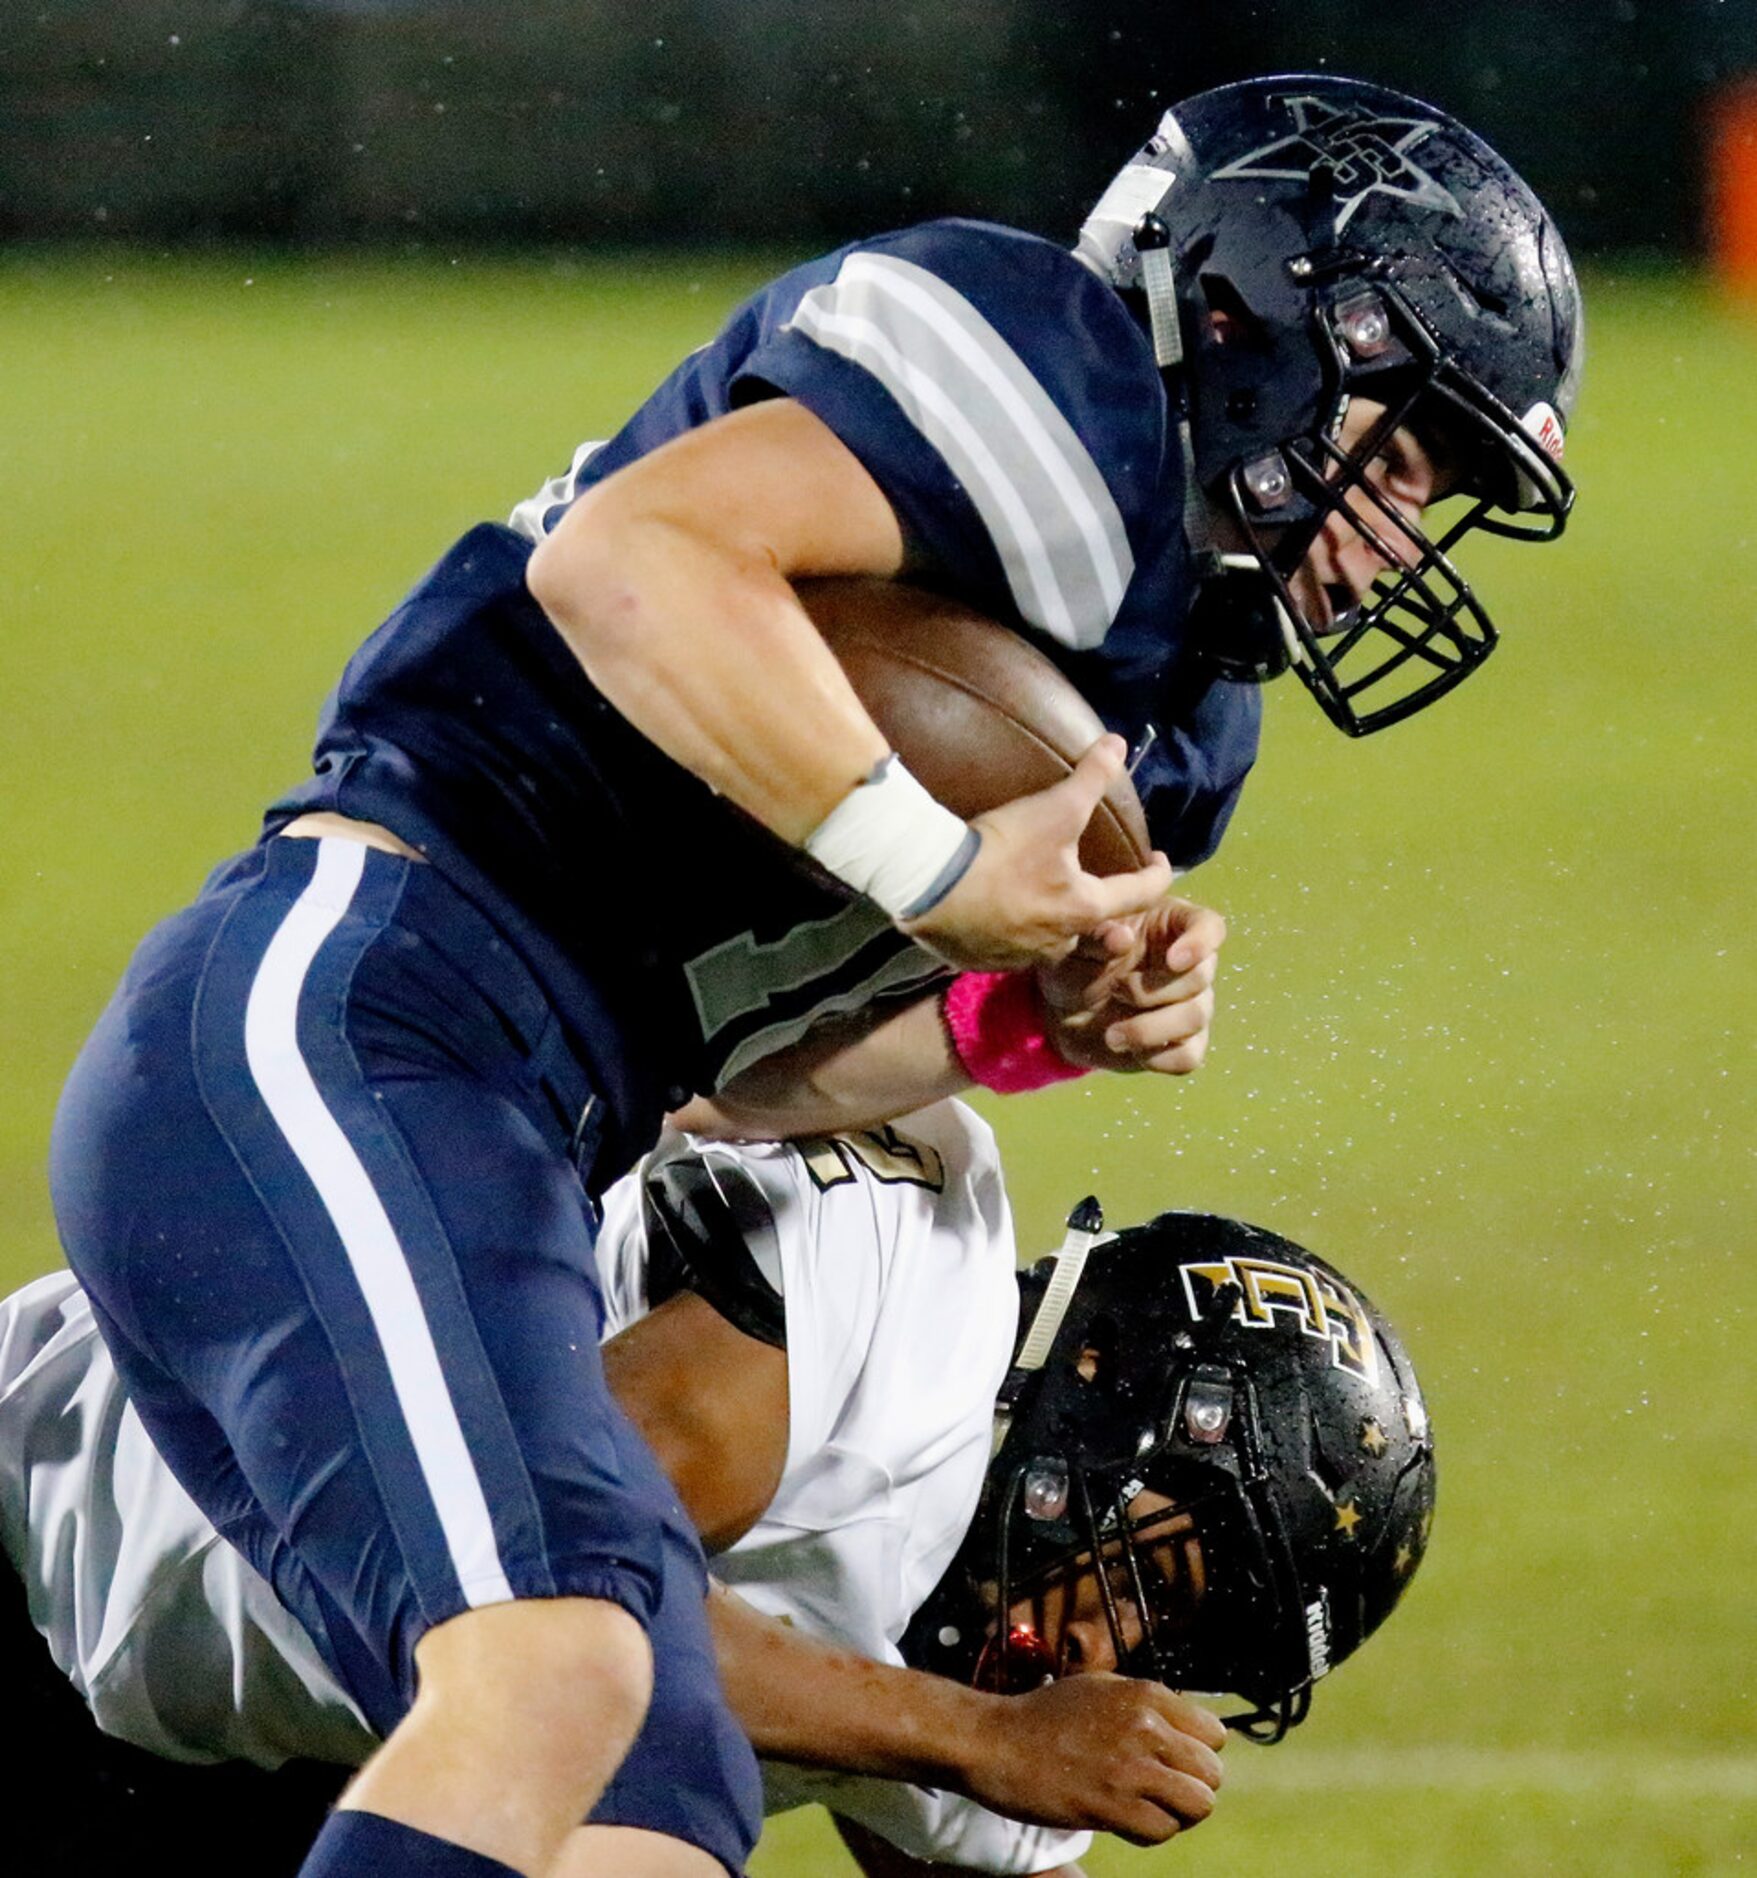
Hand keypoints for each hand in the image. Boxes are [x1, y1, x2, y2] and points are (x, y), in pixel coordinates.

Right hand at [901, 737, 1173, 971]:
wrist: (930, 886)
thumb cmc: (1002, 849)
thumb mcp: (1053, 808)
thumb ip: (1091, 778)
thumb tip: (1119, 744)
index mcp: (1086, 907)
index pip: (1143, 894)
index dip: (1158, 873)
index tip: (1157, 861)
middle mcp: (1062, 942)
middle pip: (1096, 923)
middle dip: (1098, 902)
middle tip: (1089, 879)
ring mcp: (1022, 957)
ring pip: (1052, 941)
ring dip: (1054, 921)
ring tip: (1043, 895)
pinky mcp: (986, 961)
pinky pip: (1010, 949)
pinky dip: (1012, 931)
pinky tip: (998, 910)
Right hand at [958, 1676, 1223, 1842]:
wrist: (996, 1741)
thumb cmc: (1043, 1715)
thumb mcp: (1100, 1688)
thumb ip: (1144, 1704)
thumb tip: (1182, 1728)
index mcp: (1146, 1695)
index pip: (1215, 1733)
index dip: (1199, 1752)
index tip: (1176, 1761)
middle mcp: (1146, 1728)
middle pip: (1212, 1773)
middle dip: (1193, 1785)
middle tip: (1164, 1789)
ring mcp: (1130, 1768)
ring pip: (1198, 1805)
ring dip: (1178, 1812)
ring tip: (1150, 1807)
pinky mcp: (1112, 1806)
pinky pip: (1163, 1831)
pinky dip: (1151, 1831)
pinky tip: (1127, 1819)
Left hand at [1036, 895, 1225, 1074]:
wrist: (1062, 1008)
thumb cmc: (1075, 960)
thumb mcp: (1075, 943)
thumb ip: (1097, 937)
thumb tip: (1122, 937)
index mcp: (1170, 926)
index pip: (1209, 927)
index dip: (1200, 943)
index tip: (1173, 960)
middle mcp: (1190, 965)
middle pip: (1200, 977)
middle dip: (1152, 989)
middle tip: (1115, 990)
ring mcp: (1190, 1005)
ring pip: (1195, 1017)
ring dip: (1149, 1028)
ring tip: (1111, 1033)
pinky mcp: (1182, 1043)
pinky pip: (1188, 1056)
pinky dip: (1158, 1057)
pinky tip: (1127, 1048)